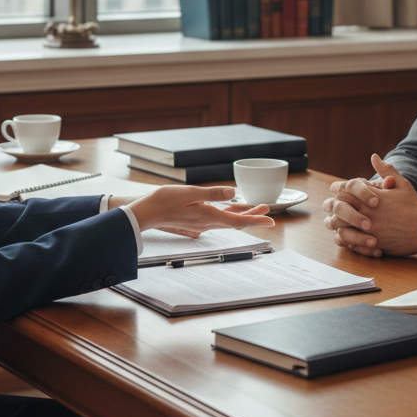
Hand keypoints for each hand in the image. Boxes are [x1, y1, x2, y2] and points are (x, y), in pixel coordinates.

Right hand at [127, 184, 274, 235]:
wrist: (146, 212)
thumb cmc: (165, 201)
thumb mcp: (190, 192)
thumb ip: (213, 194)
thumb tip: (233, 193)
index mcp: (208, 216)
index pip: (238, 221)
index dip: (256, 220)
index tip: (271, 221)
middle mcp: (206, 223)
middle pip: (235, 221)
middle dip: (252, 215)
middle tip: (266, 209)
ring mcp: (200, 223)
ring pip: (226, 220)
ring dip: (241, 214)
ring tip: (254, 207)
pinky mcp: (194, 221)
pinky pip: (216, 219)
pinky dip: (227, 215)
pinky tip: (229, 210)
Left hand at [323, 155, 416, 257]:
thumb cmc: (414, 206)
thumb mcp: (402, 184)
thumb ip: (385, 170)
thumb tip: (374, 156)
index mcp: (372, 197)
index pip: (346, 189)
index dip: (338, 188)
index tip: (334, 189)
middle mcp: (368, 212)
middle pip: (339, 207)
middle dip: (333, 206)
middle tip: (330, 206)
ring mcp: (369, 229)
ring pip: (340, 226)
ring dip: (336, 224)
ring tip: (334, 223)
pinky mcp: (372, 244)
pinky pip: (350, 242)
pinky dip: (344, 239)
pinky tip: (344, 236)